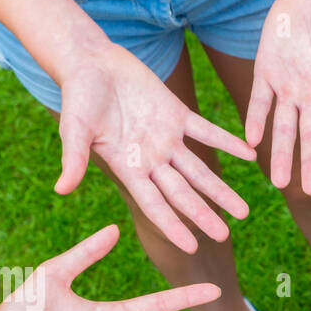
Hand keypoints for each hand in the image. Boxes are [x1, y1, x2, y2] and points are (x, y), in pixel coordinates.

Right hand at [55, 43, 255, 252]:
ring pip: (199, 170)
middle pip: (183, 193)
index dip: (172, 225)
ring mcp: (167, 139)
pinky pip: (207, 132)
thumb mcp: (74, 128)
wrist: (92, 63)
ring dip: (221, 189)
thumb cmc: (78, 97)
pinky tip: (250, 157)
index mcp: (128, 168)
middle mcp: (151, 160)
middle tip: (225, 235)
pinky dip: (228, 142)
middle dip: (203, 214)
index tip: (192, 247)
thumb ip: (73, 159)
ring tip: (244, 211)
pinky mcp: (177, 114)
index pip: (154, 204)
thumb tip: (61, 190)